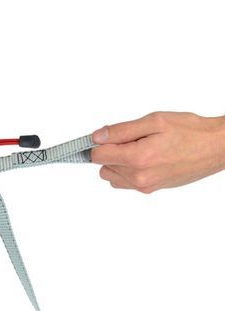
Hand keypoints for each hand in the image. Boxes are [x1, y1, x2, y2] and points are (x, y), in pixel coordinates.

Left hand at [91, 112, 224, 192]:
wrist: (216, 147)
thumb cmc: (190, 131)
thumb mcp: (154, 121)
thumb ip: (121, 130)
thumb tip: (98, 136)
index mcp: (137, 158)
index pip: (97, 155)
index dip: (99, 142)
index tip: (107, 135)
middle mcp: (139, 177)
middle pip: (103, 166)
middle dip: (111, 152)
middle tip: (131, 140)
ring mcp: (144, 186)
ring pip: (112, 177)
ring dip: (118, 163)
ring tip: (139, 149)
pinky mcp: (150, 189)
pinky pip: (125, 183)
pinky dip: (128, 171)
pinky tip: (144, 159)